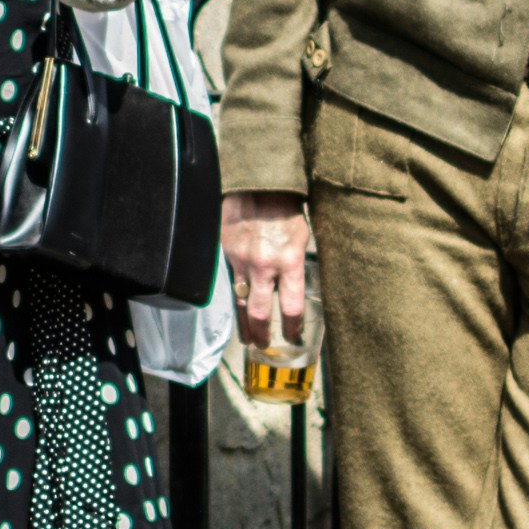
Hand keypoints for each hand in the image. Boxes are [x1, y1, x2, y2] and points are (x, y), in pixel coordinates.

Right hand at [223, 190, 309, 348]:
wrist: (259, 183)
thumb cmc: (287, 208)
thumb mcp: (302, 238)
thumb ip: (296, 265)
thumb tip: (295, 287)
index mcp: (290, 261)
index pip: (291, 306)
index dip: (292, 327)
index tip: (293, 338)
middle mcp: (265, 266)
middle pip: (260, 312)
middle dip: (262, 333)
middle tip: (263, 345)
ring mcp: (242, 260)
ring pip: (241, 301)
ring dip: (244, 323)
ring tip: (247, 338)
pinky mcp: (226, 252)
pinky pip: (231, 280)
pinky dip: (235, 295)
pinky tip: (237, 306)